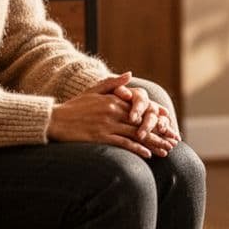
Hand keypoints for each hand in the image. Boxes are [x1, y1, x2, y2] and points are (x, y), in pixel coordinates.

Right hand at [47, 73, 174, 157]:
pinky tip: (147, 154)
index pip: (140, 110)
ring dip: (153, 143)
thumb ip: (113, 83)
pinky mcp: (100, 137)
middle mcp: (112, 111)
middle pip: (142, 123)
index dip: (156, 119)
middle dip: (160, 133)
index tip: (168, 126)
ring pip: (135, 134)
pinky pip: (122, 143)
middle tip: (173, 141)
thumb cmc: (74, 107)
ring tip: (166, 151)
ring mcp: (107, 125)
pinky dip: (136, 149)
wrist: (55, 120)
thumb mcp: (93, 90)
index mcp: (113, 100)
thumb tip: (130, 74)